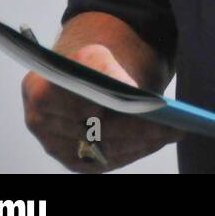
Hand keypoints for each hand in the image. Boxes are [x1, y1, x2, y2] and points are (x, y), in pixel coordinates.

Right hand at [21, 44, 182, 172]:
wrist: (82, 72)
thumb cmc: (92, 62)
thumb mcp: (99, 53)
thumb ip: (108, 69)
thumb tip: (131, 92)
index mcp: (40, 89)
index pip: (84, 104)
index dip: (119, 110)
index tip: (155, 108)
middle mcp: (40, 121)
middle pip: (97, 132)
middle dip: (140, 129)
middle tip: (174, 126)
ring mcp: (53, 144)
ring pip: (104, 150)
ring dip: (141, 143)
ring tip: (171, 132)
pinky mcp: (70, 158)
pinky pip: (105, 162)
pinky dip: (133, 151)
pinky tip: (155, 141)